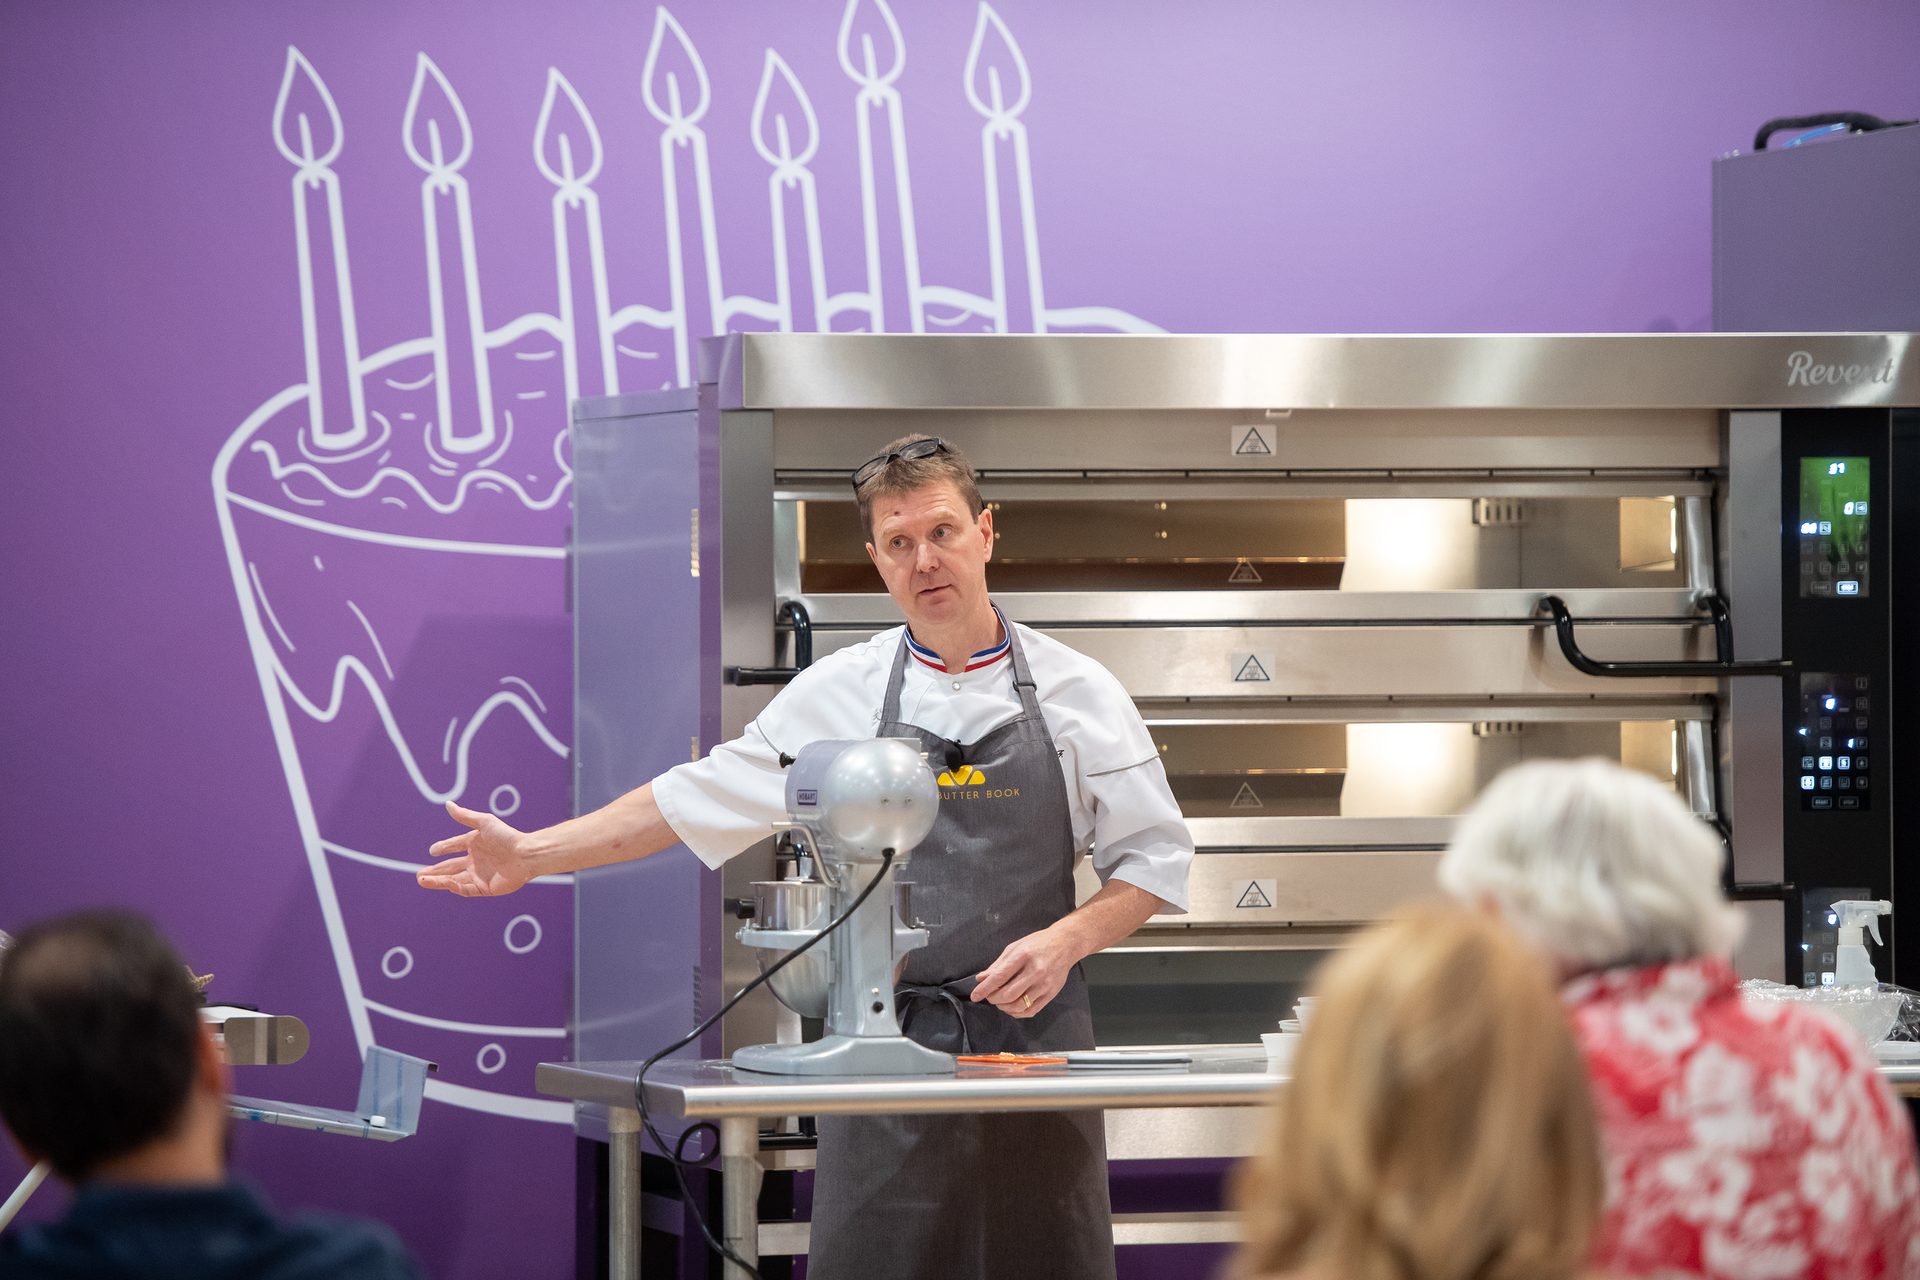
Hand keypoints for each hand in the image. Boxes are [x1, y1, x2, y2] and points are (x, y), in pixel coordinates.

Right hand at [416, 801, 532, 896]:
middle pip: (450, 867)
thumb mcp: (484, 822)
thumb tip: (447, 804)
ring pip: (454, 880)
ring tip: (422, 880)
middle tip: (419, 875)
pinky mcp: (485, 888)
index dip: (443, 848)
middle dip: (434, 871)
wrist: (525, 854)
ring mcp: (480, 875)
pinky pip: (466, 889)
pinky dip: (454, 887)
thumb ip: (465, 816)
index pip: (454, 846)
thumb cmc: (507, 836)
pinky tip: (444, 884)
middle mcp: (475, 861)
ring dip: (438, 881)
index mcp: (475, 844)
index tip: (432, 851)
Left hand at [970, 926, 1079, 1018]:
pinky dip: (1017, 1013)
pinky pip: (1031, 1011)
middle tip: (989, 996)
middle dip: (993, 999)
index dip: (985, 988)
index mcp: (1024, 955)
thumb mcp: (1015, 947)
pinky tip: (1012, 1007)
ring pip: (1019, 1005)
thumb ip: (998, 964)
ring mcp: (1045, 984)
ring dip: (1004, 1007)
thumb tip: (981, 979)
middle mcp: (1035, 971)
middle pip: (1008, 994)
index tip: (975, 996)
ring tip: (1000, 1001)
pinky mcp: (1051, 994)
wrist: (1065, 944)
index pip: (1000, 976)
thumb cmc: (1037, 943)